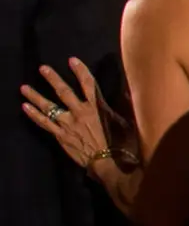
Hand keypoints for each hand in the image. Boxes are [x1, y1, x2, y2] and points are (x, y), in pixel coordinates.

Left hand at [21, 59, 130, 177]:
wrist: (110, 165)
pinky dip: (34, 114)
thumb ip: (124, 106)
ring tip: (24, 88)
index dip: (80, 71)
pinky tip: (25, 107)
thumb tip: (127, 91)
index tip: (72, 60)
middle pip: (64, 92)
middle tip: (42, 69)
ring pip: (49, 107)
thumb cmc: (123, 145)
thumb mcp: (128, 123)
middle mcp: (80, 112)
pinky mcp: (61, 136)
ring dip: (36, 96)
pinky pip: (44, 123)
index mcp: (97, 108)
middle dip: (53, 79)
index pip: (88, 84)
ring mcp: (68, 124)